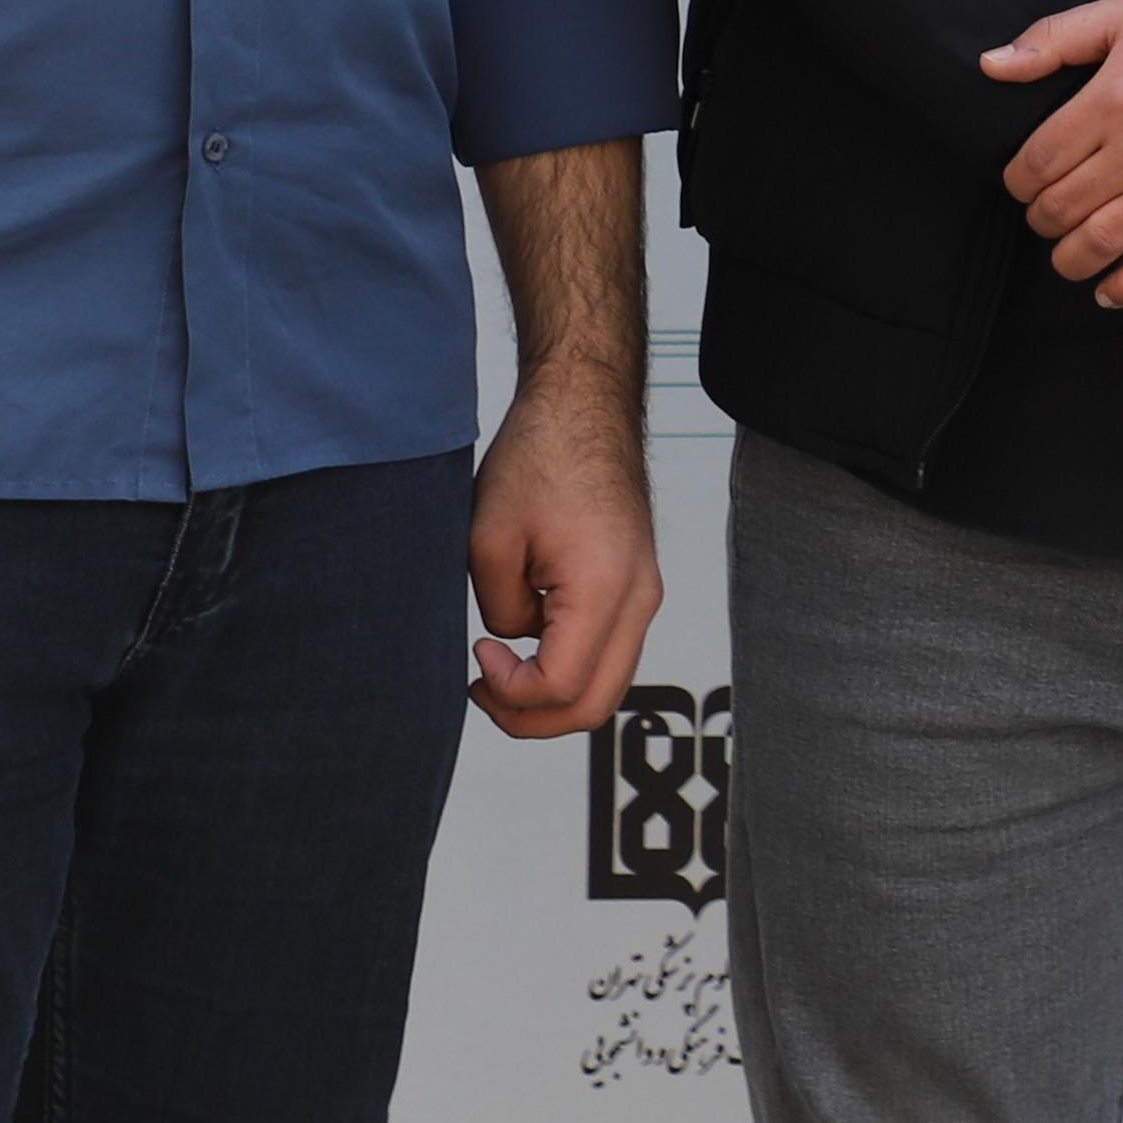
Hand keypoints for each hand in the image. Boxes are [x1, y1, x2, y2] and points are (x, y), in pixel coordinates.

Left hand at [464, 363, 665, 736]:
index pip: (562, 686)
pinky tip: (529, 641)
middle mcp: (640, 597)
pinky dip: (570, 666)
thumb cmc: (541, 455)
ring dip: (552, 695)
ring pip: (607, 684)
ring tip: (501, 668)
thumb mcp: (489, 541)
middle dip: (532, 717)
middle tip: (484, 692)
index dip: (509, 691)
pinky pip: (609, 651)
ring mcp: (645, 592)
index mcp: (605, 586)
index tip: (477, 656)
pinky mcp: (637, 584)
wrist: (583, 405)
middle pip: (596, 705)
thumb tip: (514, 642)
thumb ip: (500, 611)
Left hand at [985, 0, 1122, 289]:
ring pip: (1098, 244)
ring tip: (1067, 254)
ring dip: (1069, 259)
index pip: (1035, 163)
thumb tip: (990, 66)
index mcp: (1109, 101)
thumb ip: (1052, 39)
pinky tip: (1108, 290)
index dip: (1016, 182)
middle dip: (1039, 219)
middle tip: (1044, 216)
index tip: (1021, 183)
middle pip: (1059, 208)